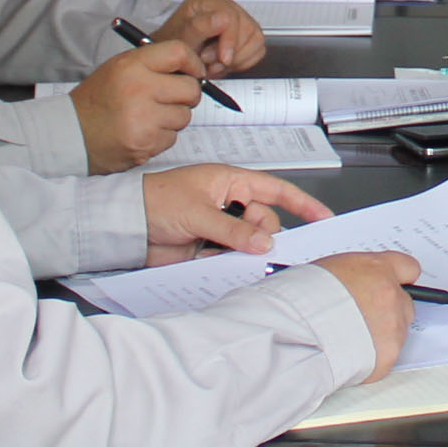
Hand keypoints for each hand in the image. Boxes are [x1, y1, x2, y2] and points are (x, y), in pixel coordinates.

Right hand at [72, 40, 212, 171]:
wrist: (71, 134)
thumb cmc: (98, 99)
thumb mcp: (119, 68)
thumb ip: (153, 64)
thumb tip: (193, 69)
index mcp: (131, 66)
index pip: (179, 52)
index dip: (193, 62)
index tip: (193, 71)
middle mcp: (139, 90)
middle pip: (191, 88)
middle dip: (187, 94)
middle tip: (171, 97)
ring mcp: (143, 120)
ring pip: (184, 116)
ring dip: (173, 117)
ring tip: (149, 116)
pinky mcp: (145, 144)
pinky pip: (172, 137)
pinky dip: (162, 136)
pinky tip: (142, 131)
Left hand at [141, 164, 336, 259]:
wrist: (125, 225)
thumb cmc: (155, 201)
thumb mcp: (198, 212)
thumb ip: (233, 229)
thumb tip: (264, 242)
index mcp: (230, 181)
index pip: (275, 190)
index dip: (301, 203)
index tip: (322, 217)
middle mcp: (228, 202)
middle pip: (265, 221)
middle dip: (265, 235)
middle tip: (256, 247)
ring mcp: (220, 226)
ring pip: (250, 242)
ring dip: (247, 252)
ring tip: (232, 255)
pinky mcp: (209, 247)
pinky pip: (232, 257)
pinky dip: (233, 263)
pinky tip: (224, 265)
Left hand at [163, 0, 265, 74]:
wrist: (174, 58)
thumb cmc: (174, 46)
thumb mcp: (180, 37)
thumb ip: (199, 27)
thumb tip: (222, 19)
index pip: (232, 17)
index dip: (229, 41)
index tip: (223, 59)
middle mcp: (226, 5)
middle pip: (247, 29)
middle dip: (231, 54)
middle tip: (211, 63)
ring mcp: (239, 19)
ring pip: (256, 40)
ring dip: (237, 59)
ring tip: (215, 64)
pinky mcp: (246, 34)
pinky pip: (258, 49)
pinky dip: (243, 61)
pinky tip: (224, 63)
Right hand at [312, 250, 419, 377]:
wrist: (297, 334)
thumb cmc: (301, 301)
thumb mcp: (326, 271)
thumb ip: (353, 276)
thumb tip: (355, 284)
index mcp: (377, 269)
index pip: (407, 268)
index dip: (399, 278)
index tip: (393, 285)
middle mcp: (391, 296)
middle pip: (405, 303)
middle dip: (388, 311)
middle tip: (362, 319)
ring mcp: (393, 327)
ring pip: (397, 331)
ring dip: (380, 335)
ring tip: (349, 339)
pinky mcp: (388, 356)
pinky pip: (386, 356)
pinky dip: (372, 358)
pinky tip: (350, 354)